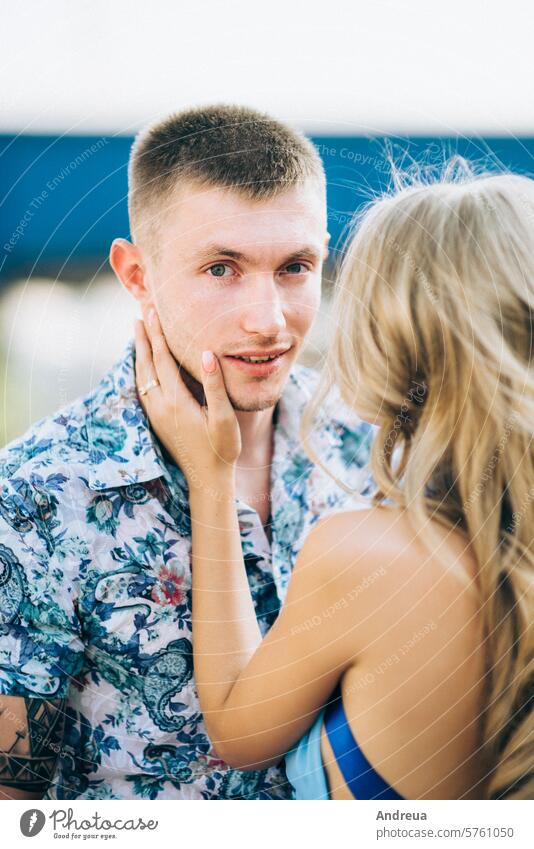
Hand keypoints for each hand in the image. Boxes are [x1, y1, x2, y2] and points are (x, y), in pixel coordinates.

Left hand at [134, 305, 240, 488]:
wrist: (207, 478)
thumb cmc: (221, 448)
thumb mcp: (223, 417)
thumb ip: (213, 385)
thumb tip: (205, 354)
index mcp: (175, 401)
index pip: (162, 359)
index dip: (157, 335)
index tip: (153, 313)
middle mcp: (160, 406)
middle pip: (146, 364)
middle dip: (143, 338)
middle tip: (140, 314)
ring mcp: (155, 414)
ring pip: (141, 376)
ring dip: (139, 352)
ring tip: (138, 333)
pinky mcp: (156, 421)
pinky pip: (143, 388)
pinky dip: (141, 369)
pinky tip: (144, 365)